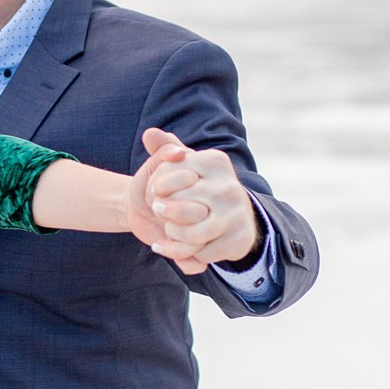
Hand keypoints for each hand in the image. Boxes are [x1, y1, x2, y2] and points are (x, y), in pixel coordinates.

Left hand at [136, 128, 263, 275]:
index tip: (158, 190)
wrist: (220, 219)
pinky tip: (187, 247)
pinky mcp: (240, 238)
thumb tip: (149, 134)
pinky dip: (189, 254)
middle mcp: (229, 185)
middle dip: (163, 213)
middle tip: (160, 212)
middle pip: (177, 207)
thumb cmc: (193, 189)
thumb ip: (164, 148)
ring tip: (169, 231)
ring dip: (174, 235)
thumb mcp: (179, 166)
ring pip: (191, 233)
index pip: (167, 178)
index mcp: (214, 162)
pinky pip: (203, 254)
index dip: (156, 188)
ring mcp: (237, 213)